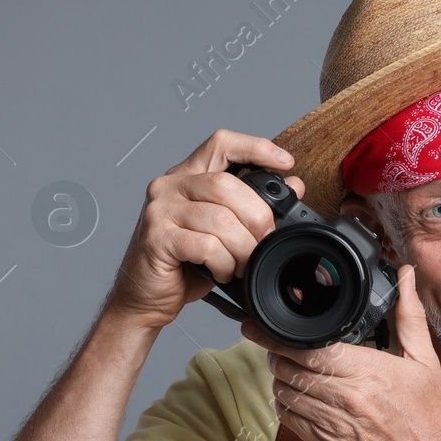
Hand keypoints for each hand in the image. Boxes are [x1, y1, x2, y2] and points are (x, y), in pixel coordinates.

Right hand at [107, 129, 304, 330]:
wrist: (146, 296)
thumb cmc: (185, 264)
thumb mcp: (225, 231)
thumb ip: (252, 205)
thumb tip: (294, 185)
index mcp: (188, 176)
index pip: (222, 144)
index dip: (256, 148)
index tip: (285, 162)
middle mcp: (170, 185)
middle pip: (227, 184)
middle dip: (257, 216)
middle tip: (264, 240)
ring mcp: (160, 210)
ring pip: (220, 219)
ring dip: (242, 248)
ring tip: (241, 264)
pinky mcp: (157, 238)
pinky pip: (207, 246)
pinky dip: (224, 264)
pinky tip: (222, 272)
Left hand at [245, 264, 440, 440]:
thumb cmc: (431, 421)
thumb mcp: (426, 363)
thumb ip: (409, 317)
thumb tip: (406, 277)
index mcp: (368, 373)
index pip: (308, 348)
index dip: (278, 336)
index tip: (261, 326)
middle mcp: (346, 400)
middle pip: (289, 369)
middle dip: (276, 354)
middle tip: (277, 345)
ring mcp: (332, 426)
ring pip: (284, 394)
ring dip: (280, 379)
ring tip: (288, 369)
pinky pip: (289, 421)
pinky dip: (286, 405)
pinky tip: (297, 397)